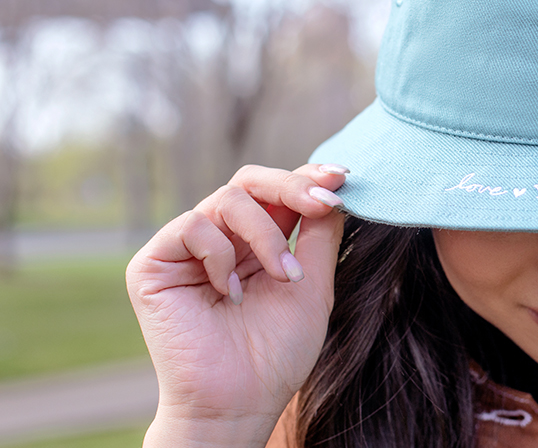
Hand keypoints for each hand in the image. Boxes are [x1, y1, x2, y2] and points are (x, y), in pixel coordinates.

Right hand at [126, 164, 346, 445]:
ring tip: (285, 278)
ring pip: (229, 199)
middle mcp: (220, 238)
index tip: (342, 179)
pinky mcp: (153, 264)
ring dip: (267, 236)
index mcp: (256, 242)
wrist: (239, 402)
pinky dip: (221, 254)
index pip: (277, 192)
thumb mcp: (312, 285)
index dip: (307, 178)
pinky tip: (230, 293)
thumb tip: (333, 188)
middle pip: (251, 181)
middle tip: (324, 204)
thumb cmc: (276, 352)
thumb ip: (319, 235)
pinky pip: (192, 226)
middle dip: (293, 186)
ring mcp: (185, 249)